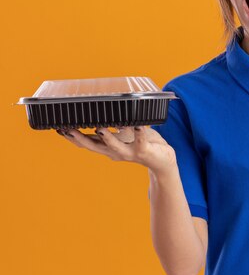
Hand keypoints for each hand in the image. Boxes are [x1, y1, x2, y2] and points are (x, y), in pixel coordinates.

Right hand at [57, 126, 176, 173]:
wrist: (162, 161)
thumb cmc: (142, 143)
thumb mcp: (124, 135)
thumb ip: (113, 127)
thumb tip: (100, 112)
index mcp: (108, 148)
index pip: (86, 144)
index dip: (72, 138)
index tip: (59, 129)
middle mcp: (116, 152)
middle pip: (94, 147)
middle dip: (81, 139)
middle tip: (68, 129)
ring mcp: (130, 153)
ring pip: (116, 147)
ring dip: (107, 138)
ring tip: (99, 128)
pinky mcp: (144, 150)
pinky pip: (141, 140)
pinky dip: (139, 132)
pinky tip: (137, 125)